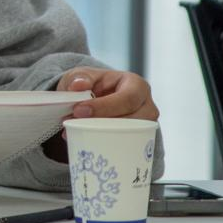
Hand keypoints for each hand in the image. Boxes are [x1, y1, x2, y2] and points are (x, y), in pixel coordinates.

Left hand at [42, 68, 158, 161]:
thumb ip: (79, 77)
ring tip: (79, 133)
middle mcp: (146, 105)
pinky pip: (126, 148)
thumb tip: (78, 85)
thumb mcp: (84, 75)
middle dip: (102, 125)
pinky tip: (88, 144)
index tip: (79, 110)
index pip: (127, 98)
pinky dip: (107, 147)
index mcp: (136, 85)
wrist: (94, 98)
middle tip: (76, 124)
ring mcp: (144, 125)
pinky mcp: (138, 141)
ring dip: (104, 137)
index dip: (104, 106)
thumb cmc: (93, 84)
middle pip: (132, 121)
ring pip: (130, 137)